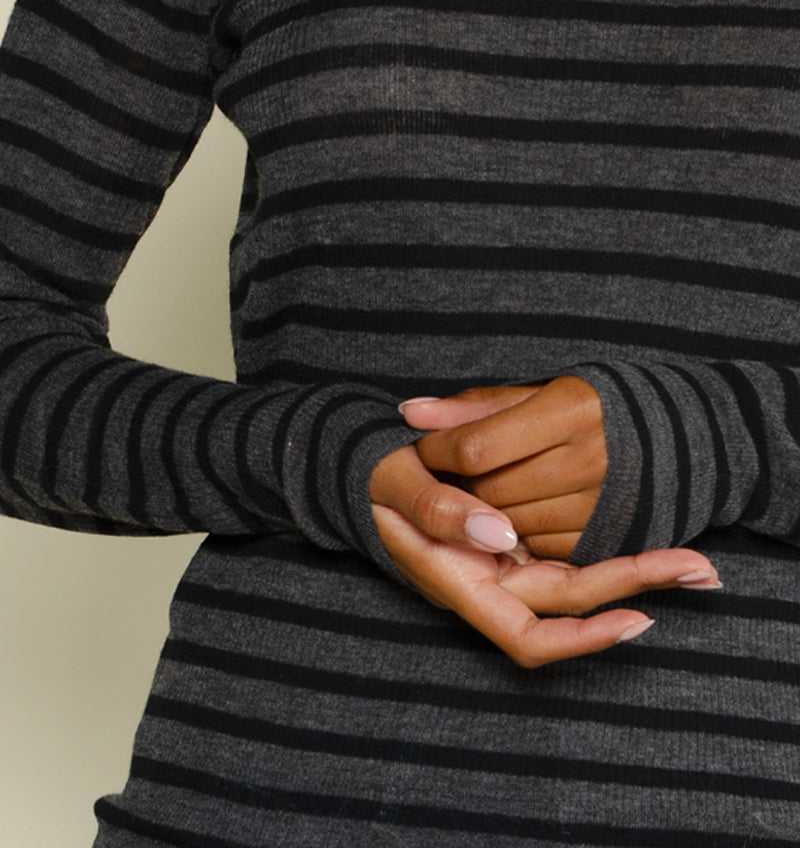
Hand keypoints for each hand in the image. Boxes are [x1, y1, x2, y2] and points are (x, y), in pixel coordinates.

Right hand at [370, 444, 720, 667]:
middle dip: (635, 588)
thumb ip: (438, 508)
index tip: (640, 619)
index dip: (583, 638)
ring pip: (574, 583)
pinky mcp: (509, 544)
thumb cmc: (371, 479)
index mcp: (455, 581)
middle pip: (569, 606)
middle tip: (700, 567)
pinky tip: (644, 544)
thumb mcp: (394, 483)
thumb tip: (501, 532)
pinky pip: (563, 558)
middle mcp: (486, 582)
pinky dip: (605, 554)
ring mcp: (500, 565)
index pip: (526, 636)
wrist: (360, 469)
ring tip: (691, 559)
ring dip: (633, 573)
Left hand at [400, 378, 604, 558]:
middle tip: (454, 470)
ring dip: (485, 510)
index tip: (426, 446)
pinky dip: (517, 532)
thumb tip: (410, 413)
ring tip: (489, 485)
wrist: (670, 440)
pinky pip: (536, 546)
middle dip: (460, 483)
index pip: (477, 447)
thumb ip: (473, 407)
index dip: (439, 450)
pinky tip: (520, 507)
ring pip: (507, 523)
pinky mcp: (604, 536)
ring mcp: (601, 503)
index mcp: (572, 409)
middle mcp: (591, 458)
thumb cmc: (590, 407)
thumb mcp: (536, 392)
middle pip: (488, 490)